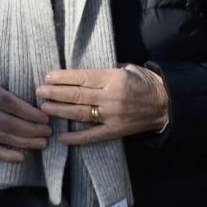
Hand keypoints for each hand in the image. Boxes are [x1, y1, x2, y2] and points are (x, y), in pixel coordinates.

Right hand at [0, 68, 51, 162]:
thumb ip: (9, 77)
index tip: (45, 116)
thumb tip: (35, 84)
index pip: (10, 104)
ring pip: (4, 137)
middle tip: (49, 131)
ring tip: (43, 142)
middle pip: (9, 124)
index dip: (29, 112)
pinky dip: (6, 155)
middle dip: (32, 130)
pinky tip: (21, 158)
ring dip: (25, 142)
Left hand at [35, 64, 168, 144]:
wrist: (166, 104)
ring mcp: (112, 116)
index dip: (63, 78)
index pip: (82, 78)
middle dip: (55, 93)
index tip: (47, 77)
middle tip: (39, 92)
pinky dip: (76, 137)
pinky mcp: (115, 131)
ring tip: (44, 108)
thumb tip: (81, 74)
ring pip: (81, 114)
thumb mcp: (128, 68)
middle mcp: (111, 97)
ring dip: (60, 111)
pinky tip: (62, 137)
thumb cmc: (146, 82)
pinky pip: (93, 136)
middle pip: (77, 95)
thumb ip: (106, 72)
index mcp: (114, 79)